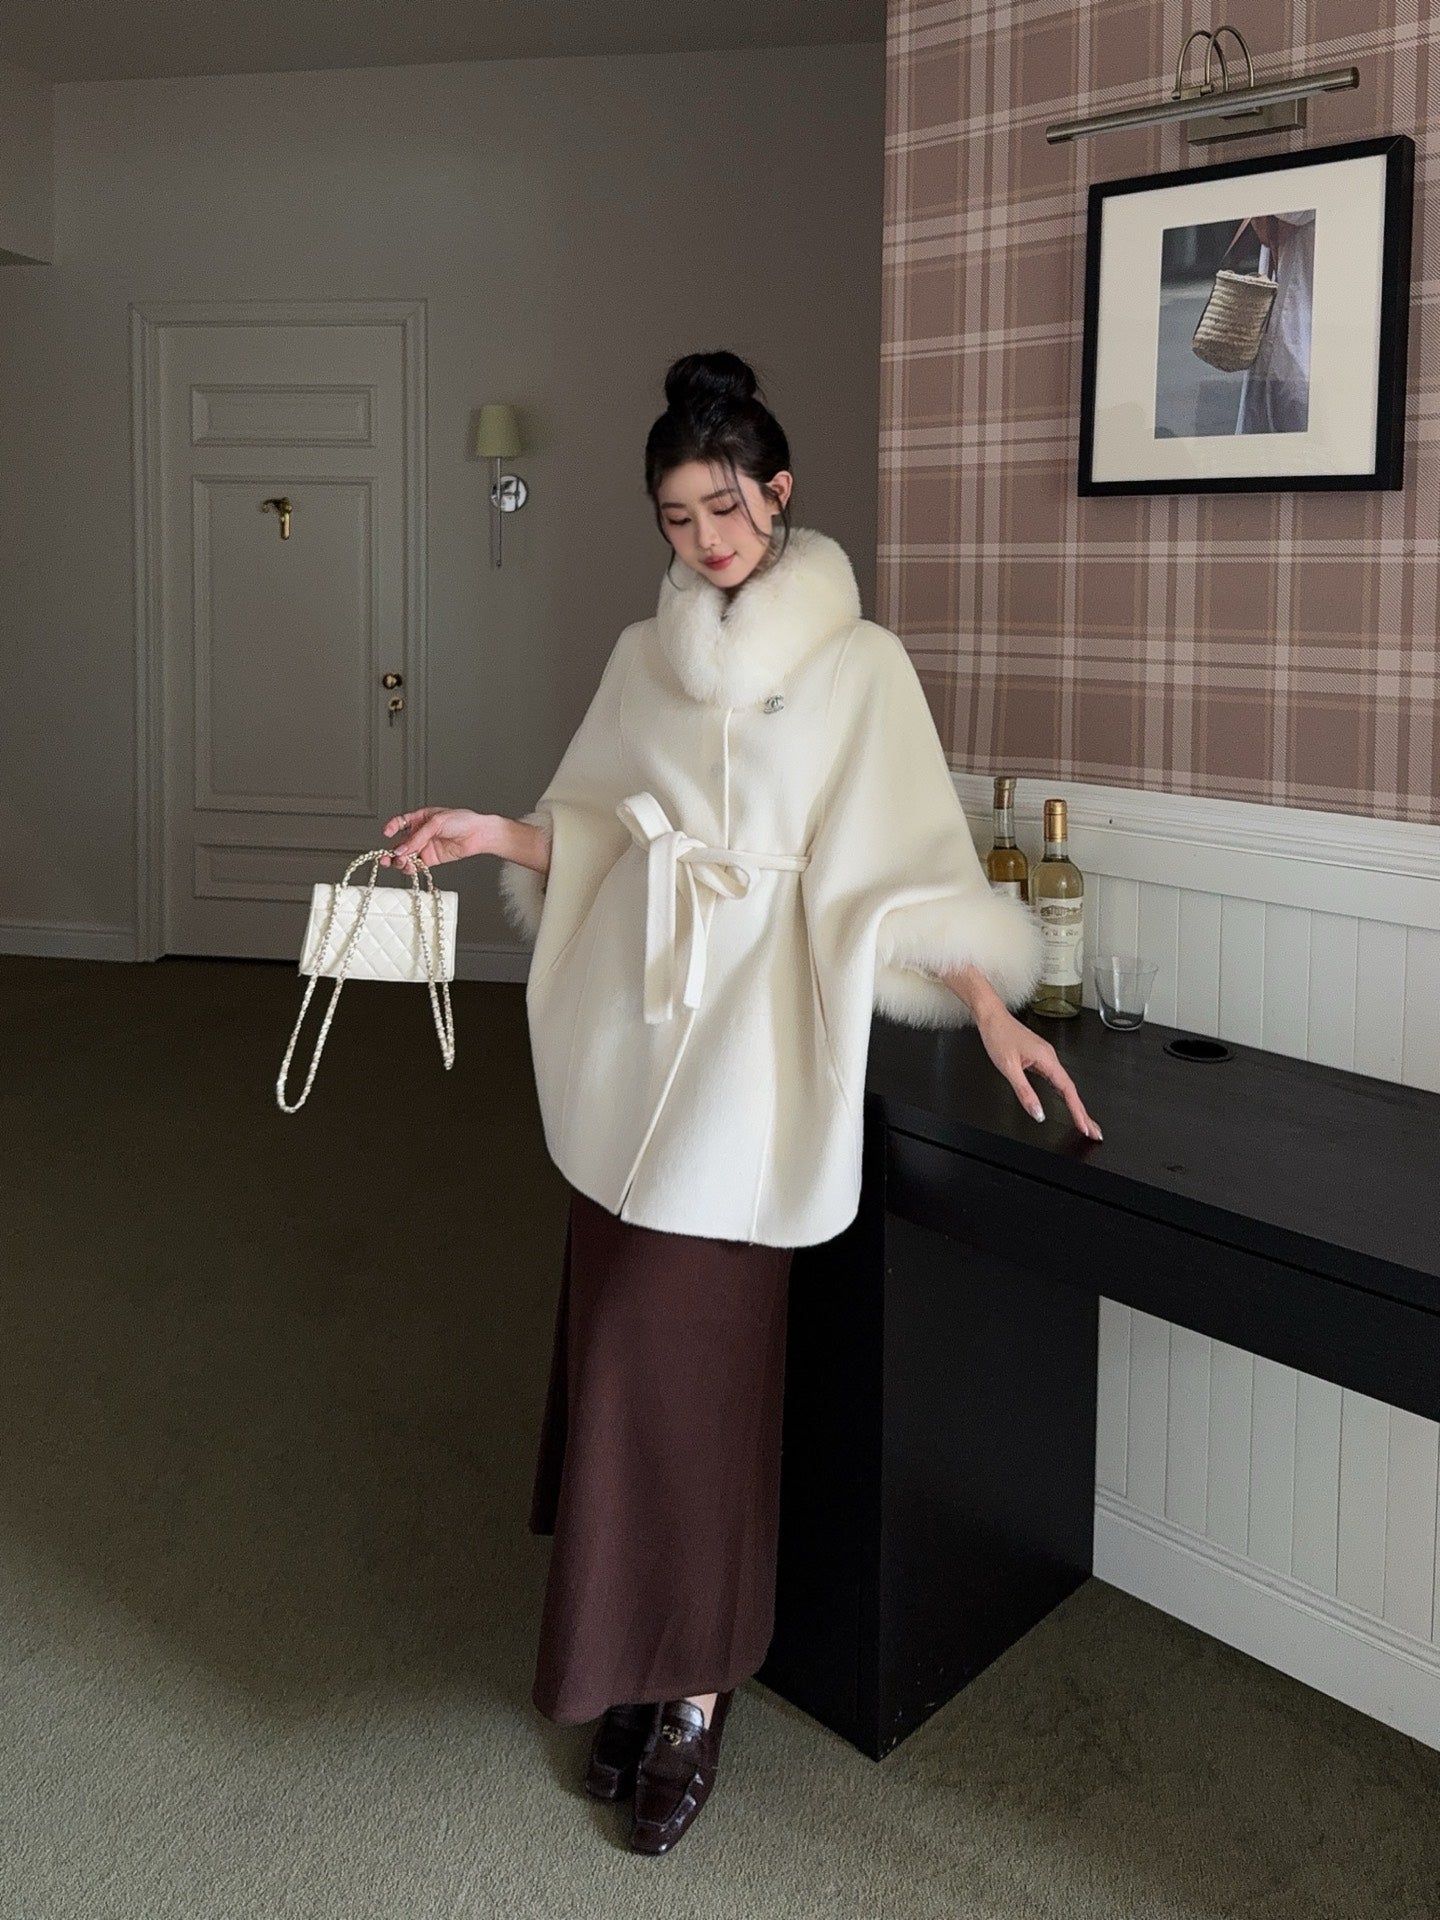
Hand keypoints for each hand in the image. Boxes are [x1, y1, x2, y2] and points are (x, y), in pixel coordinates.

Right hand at [380, 806, 487, 868]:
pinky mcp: (432, 859)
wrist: (478, 834)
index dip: (392, 827)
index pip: (400, 822)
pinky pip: (417, 865)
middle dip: (393, 851)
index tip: (386, 833)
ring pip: (407, 856)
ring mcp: (426, 846)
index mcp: (420, 819)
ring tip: (401, 863)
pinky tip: (409, 867)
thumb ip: (418, 837)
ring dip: (401, 861)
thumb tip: (401, 849)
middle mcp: (421, 833)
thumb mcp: (436, 823)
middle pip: (401, 843)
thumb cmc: (462, 821)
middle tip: (387, 858)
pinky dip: (411, 868)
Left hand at [976, 1005, 1101, 1139]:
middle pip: (1071, 1090)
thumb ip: (1025, 1092)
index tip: (1085, 1127)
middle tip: (1094, 1131)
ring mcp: (1046, 1058)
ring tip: (1083, 1121)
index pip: (1068, 1090)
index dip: (1077, 1111)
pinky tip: (1066, 1101)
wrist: (992, 1017)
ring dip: (1075, 1104)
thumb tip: (1038, 1113)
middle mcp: (1050, 1057)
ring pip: (1065, 1085)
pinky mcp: (1040, 1058)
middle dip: (1083, 1112)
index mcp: (1047, 1059)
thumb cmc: (999, 1036)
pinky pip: (1056, 1079)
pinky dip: (1064, 1093)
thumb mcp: (1009, 1068)